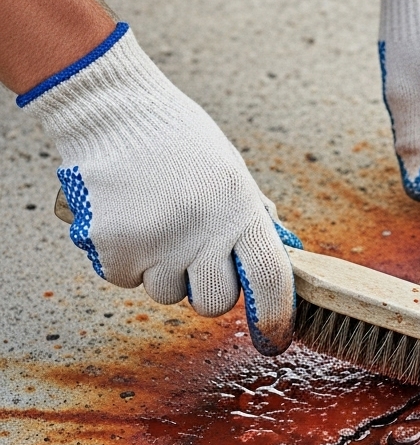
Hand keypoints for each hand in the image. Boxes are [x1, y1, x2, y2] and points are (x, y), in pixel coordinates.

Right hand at [19, 24, 298, 355]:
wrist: (109, 107)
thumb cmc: (177, 141)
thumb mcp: (232, 173)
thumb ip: (254, 220)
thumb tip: (285, 256)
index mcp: (240, 211)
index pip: (271, 281)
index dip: (275, 317)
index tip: (273, 337)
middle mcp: (202, 231)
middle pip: (215, 302)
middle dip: (206, 289)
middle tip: (192, 252)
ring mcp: (155, 242)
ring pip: (166, 293)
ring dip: (160, 270)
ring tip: (153, 221)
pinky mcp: (111, 248)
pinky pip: (124, 279)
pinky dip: (123, 258)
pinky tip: (124, 218)